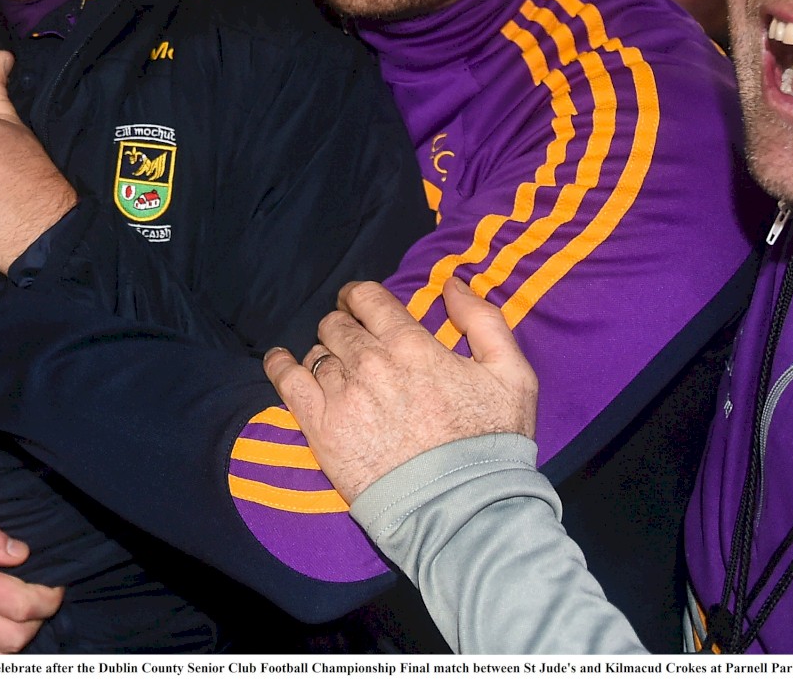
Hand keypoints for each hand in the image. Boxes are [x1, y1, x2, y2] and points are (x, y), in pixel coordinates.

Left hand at [262, 278, 538, 501]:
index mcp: (411, 344)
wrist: (462, 508)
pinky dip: (280, 365)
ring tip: (335, 368)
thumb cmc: (491, 442)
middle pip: (337, 324)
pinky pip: (287, 381)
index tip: (358, 304)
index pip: (368, 299)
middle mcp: (370, 362)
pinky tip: (281, 361)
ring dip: (324, 353)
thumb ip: (483, 320)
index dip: (359, 296)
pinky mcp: (321, 429)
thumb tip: (454, 284)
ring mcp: (342, 395)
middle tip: (351, 340)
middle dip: (343, 325)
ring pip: (317, 352)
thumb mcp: (512, 374)